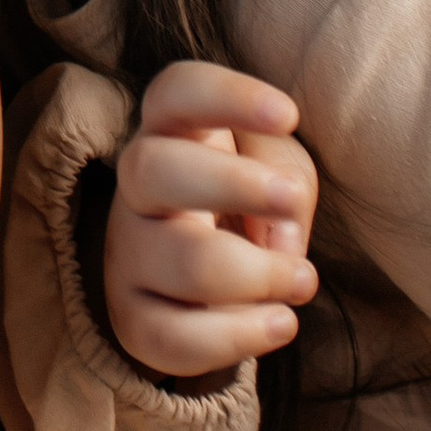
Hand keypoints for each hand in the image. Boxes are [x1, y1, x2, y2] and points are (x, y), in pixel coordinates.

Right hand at [103, 62, 319, 380]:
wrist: (210, 288)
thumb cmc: (252, 210)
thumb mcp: (281, 174)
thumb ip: (286, 183)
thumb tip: (279, 243)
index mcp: (173, 132)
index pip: (176, 93)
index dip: (228, 96)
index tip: (289, 114)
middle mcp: (137, 188)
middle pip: (154, 168)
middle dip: (234, 184)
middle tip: (290, 200)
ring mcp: (128, 255)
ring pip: (184, 262)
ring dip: (261, 273)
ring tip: (302, 279)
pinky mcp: (134, 320)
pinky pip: (176, 337)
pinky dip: (241, 336)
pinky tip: (280, 322)